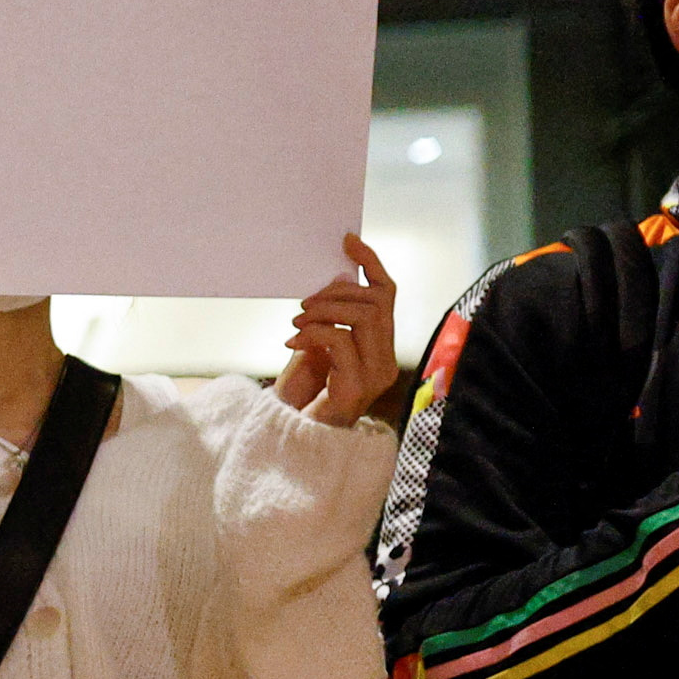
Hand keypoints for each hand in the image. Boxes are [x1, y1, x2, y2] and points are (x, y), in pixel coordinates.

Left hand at [274, 232, 402, 427]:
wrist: (291, 437)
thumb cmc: (301, 395)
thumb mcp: (313, 347)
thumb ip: (327, 318)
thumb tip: (334, 279)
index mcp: (379, 346)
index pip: (386, 294)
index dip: (371, 264)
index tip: (348, 241)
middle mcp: (385, 359)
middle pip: (377, 301)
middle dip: (337, 293)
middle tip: (303, 305)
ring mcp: (376, 375)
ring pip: (365, 316)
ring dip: (326, 311)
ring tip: (297, 321)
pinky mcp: (357, 387)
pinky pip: (341, 341)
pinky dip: (314, 333)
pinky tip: (292, 339)